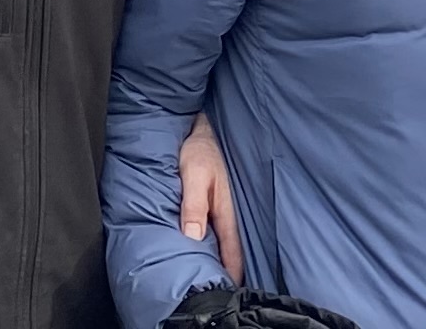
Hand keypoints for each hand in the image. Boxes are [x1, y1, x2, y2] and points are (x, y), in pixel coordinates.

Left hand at [178, 111, 241, 282]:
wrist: (201, 129)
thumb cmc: (198, 151)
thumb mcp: (194, 175)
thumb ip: (194, 206)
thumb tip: (192, 238)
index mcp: (226, 214)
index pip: (233, 256)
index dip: (231, 278)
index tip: (225, 296)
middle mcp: (227, 216)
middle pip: (230, 255)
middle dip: (225, 275)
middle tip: (214, 296)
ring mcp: (222, 212)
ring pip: (223, 246)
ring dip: (218, 262)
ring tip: (208, 283)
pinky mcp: (213, 206)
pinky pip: (215, 234)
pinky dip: (212, 248)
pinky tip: (202, 256)